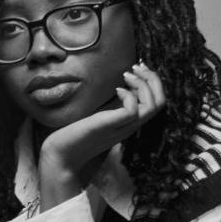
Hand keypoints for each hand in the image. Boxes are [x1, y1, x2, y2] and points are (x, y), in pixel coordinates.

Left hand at [37, 62, 165, 207]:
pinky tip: (117, 90)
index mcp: (130, 122)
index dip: (153, 82)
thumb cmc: (77, 134)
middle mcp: (130, 125)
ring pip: (153, 106)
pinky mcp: (109, 126)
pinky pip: (132, 111)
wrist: (60, 154)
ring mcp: (121, 127)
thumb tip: (124, 86)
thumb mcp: (101, 116)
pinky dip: (129, 96)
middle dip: (153, 79)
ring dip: (144, 84)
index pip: (157, 102)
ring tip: (127, 75)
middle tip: (138, 67)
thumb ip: (114, 106)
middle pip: (160, 102)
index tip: (139, 69)